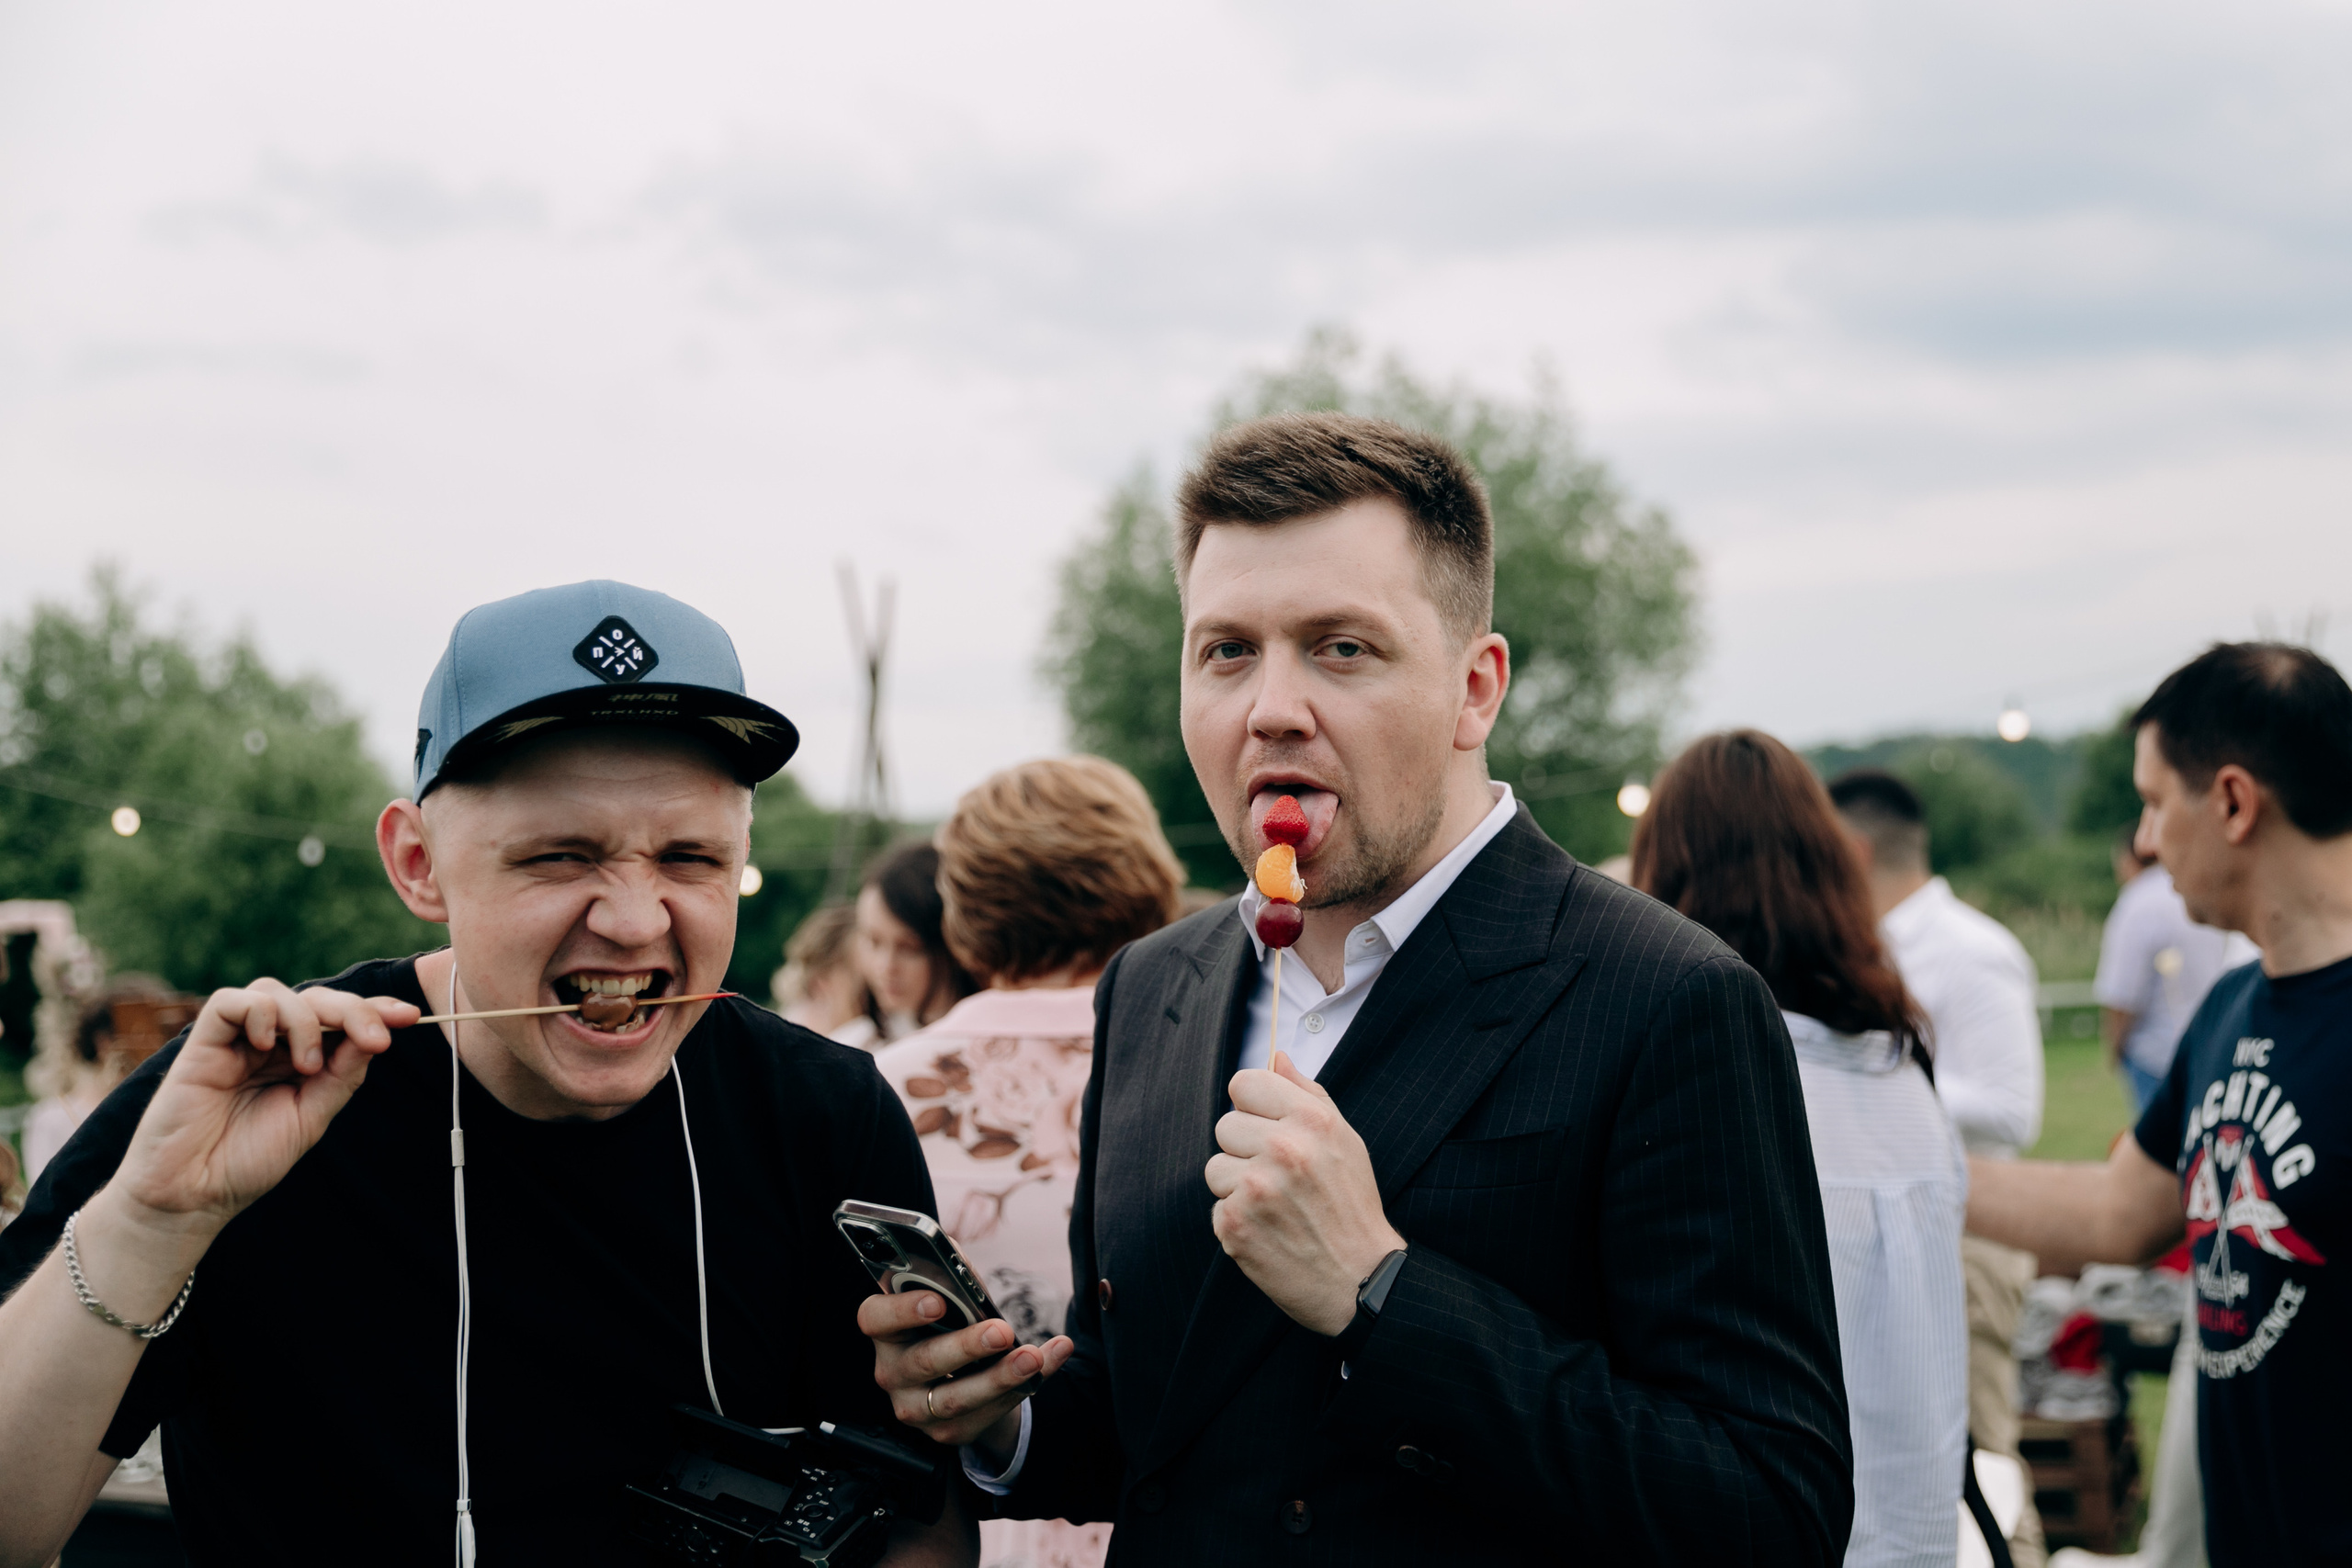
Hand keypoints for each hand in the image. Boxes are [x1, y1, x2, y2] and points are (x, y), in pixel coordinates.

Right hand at [104, 980, 416, 1239]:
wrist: (191, 1195)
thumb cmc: (247, 1160)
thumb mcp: (311, 1116)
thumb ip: (340, 1075)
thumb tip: (376, 1035)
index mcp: (300, 1060)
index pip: (341, 1021)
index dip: (375, 1011)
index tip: (412, 1016)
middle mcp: (270, 1044)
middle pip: (316, 1000)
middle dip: (354, 1011)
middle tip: (377, 1038)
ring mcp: (236, 1041)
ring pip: (277, 993)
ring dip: (305, 1020)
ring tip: (306, 1066)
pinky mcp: (201, 1044)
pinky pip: (229, 1002)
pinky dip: (257, 1013)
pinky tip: (264, 1044)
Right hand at [860, 1289, 1071, 1459]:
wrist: (962, 1374)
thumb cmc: (950, 1323)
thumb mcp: (949, 1296)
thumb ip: (952, 1277)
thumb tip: (960, 1261)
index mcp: (886, 1329)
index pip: (875, 1318)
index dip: (902, 1310)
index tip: (937, 1301)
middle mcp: (892, 1371)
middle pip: (924, 1361)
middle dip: (966, 1346)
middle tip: (1001, 1331)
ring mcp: (916, 1407)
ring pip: (956, 1398)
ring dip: (999, 1377)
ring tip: (1032, 1357)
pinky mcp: (947, 1431)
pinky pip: (987, 1413)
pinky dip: (1024, 1386)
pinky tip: (1050, 1360)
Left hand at [1206, 1051, 1405, 1335]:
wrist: (1361, 1280)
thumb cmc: (1352, 1207)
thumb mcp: (1345, 1140)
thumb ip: (1308, 1094)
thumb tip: (1277, 1056)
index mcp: (1311, 1120)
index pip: (1244, 1083)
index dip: (1252, 1106)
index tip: (1266, 1127)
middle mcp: (1283, 1148)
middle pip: (1225, 1125)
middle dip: (1245, 1150)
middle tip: (1278, 1178)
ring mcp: (1256, 1188)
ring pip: (1215, 1167)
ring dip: (1237, 1187)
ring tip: (1274, 1207)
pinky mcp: (1235, 1224)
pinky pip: (1217, 1206)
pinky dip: (1237, 1221)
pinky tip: (1269, 1230)